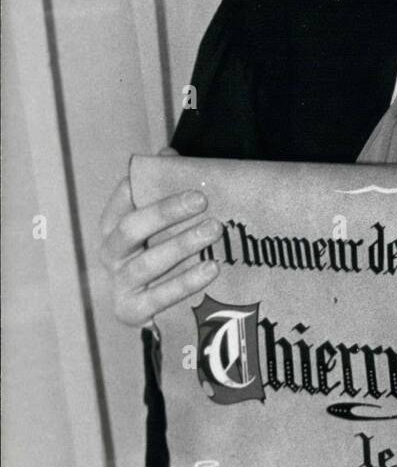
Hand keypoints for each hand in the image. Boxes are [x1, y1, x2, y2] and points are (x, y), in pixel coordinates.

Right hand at [98, 151, 220, 326]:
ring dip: (182, 244)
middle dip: (166, 211)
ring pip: (148, 263)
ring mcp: (120, 285)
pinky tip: (212, 268)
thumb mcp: (163, 222)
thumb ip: (164, 188)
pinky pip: (160, 297)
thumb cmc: (164, 253)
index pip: (121, 202)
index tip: (167, 167)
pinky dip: (187, 282)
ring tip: (214, 230)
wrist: (162, 310)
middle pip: (131, 228)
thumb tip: (168, 154)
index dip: (137, 185)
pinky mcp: (133, 312)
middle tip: (202, 200)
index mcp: (114, 228)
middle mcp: (111, 254)